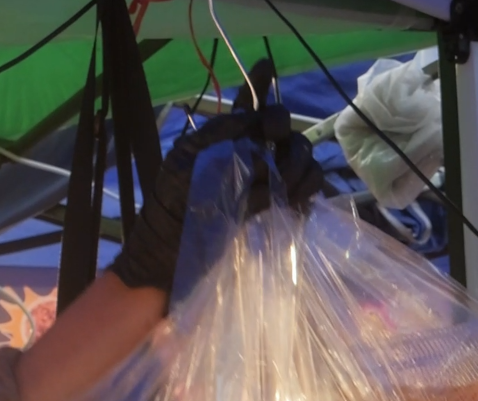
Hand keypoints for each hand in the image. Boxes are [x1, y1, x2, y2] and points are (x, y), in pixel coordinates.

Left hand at [112, 59, 325, 293]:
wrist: (171, 256)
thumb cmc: (169, 208)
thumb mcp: (184, 161)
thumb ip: (216, 135)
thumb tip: (251, 119)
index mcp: (226, 136)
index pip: (249, 100)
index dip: (261, 79)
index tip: (265, 67)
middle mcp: (251, 154)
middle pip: (285, 129)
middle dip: (284, 136)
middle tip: (274, 154)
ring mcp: (266, 182)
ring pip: (301, 157)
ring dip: (299, 167)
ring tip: (285, 189)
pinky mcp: (277, 210)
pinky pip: (307, 191)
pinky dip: (308, 193)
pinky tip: (295, 204)